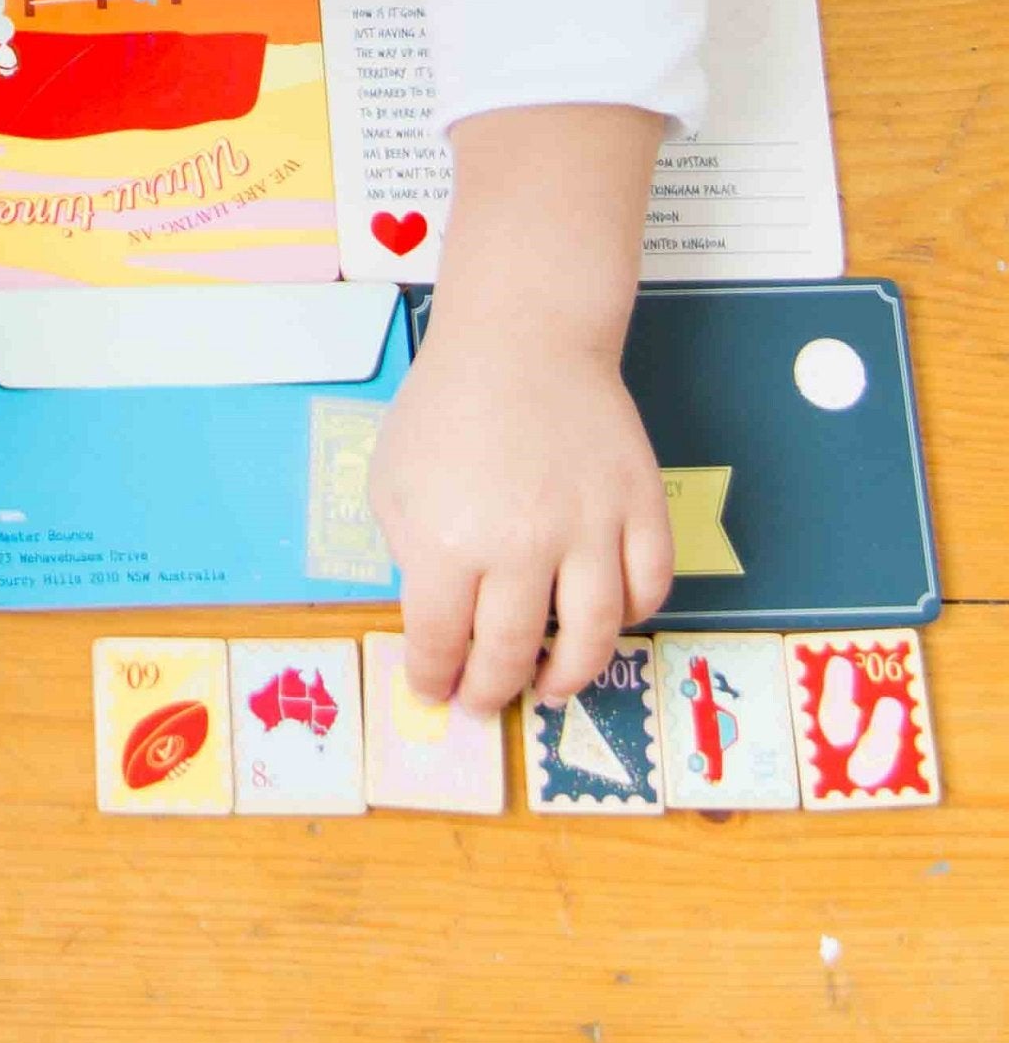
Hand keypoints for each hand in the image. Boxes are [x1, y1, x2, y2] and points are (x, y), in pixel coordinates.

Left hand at [367, 99, 670, 712]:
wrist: (522, 339)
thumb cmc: (448, 407)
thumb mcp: (393, 479)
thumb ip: (408, 552)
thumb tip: (435, 619)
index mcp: (446, 539)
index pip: (438, 641)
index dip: (433, 678)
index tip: (434, 692)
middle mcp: (520, 544)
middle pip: (511, 653)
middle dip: (491, 692)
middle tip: (484, 704)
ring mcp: (588, 528)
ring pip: (591, 637)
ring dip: (567, 678)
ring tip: (547, 687)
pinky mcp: (639, 506)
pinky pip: (648, 588)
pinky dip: (631, 618)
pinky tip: (603, 623)